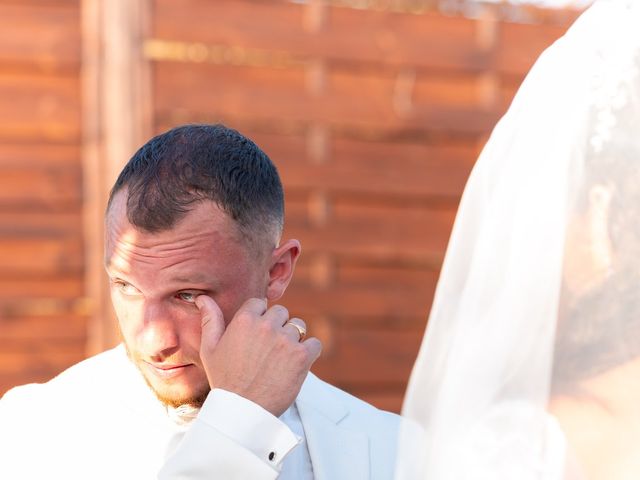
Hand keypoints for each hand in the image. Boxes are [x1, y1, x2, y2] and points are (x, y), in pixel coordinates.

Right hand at [196, 295, 321, 416]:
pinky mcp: (302, 356)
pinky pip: (314, 343)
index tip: (256, 334)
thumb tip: (202, 297)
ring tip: (281, 358)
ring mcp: (285, 340)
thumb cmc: (224, 380)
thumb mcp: (209, 348)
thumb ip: (210, 319)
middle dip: (277, 326)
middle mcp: (266, 326)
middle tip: (268, 349)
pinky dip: (309, 351)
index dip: (259, 318)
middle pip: (280, 312)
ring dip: (293, 338)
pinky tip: (297, 362)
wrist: (242, 411)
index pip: (260, 303)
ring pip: (298, 326)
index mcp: (244, 320)